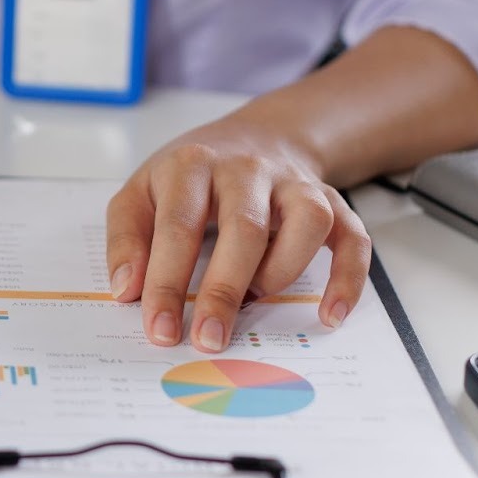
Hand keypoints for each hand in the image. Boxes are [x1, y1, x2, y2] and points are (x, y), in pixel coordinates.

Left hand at [104, 119, 371, 351]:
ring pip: (307, 222)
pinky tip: (330, 314)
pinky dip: (348, 278)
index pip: (178, 226)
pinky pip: (353, 237)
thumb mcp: (141, 192)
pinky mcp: (330, 201)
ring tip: (255, 302)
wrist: (255, 136)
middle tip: (207, 340)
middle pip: (243, 228)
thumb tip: (125, 289)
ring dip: (282, 271)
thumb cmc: (190, 178)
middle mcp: (246, 169)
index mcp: (192, 166)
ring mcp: (292, 184)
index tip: (160, 328)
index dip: (166, 281)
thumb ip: (127, 237)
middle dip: (223, 291)